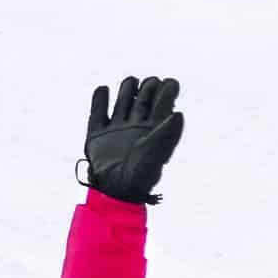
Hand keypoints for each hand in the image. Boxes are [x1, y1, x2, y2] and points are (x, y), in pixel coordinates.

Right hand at [84, 75, 183, 203]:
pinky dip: (100, 98)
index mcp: (155, 128)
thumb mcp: (156, 153)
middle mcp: (137, 124)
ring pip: (124, 96)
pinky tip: (104, 90)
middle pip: (145, 93)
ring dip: (127, 87)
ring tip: (129, 87)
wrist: (115, 191)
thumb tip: (179, 113)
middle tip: (148, 89)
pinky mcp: (98, 133)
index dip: (168, 88)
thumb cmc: (141, 175)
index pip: (165, 99)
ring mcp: (117, 127)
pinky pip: (98, 111)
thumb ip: (167, 134)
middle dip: (148, 86)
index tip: (168, 86)